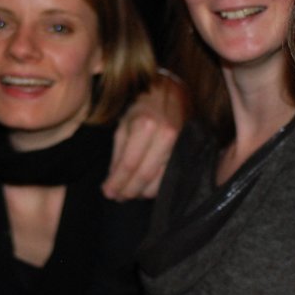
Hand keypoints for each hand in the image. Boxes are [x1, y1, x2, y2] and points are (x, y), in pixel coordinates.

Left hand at [102, 73, 187, 200]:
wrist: (171, 96)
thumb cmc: (142, 110)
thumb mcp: (123, 126)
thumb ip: (117, 155)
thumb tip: (111, 183)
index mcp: (146, 126)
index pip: (129, 164)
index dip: (117, 182)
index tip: (107, 192)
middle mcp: (165, 136)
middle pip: (144, 175)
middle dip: (128, 191)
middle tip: (117, 197)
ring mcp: (179, 145)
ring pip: (158, 181)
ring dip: (141, 192)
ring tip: (128, 193)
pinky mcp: (186, 153)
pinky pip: (169, 178)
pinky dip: (154, 187)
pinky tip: (143, 187)